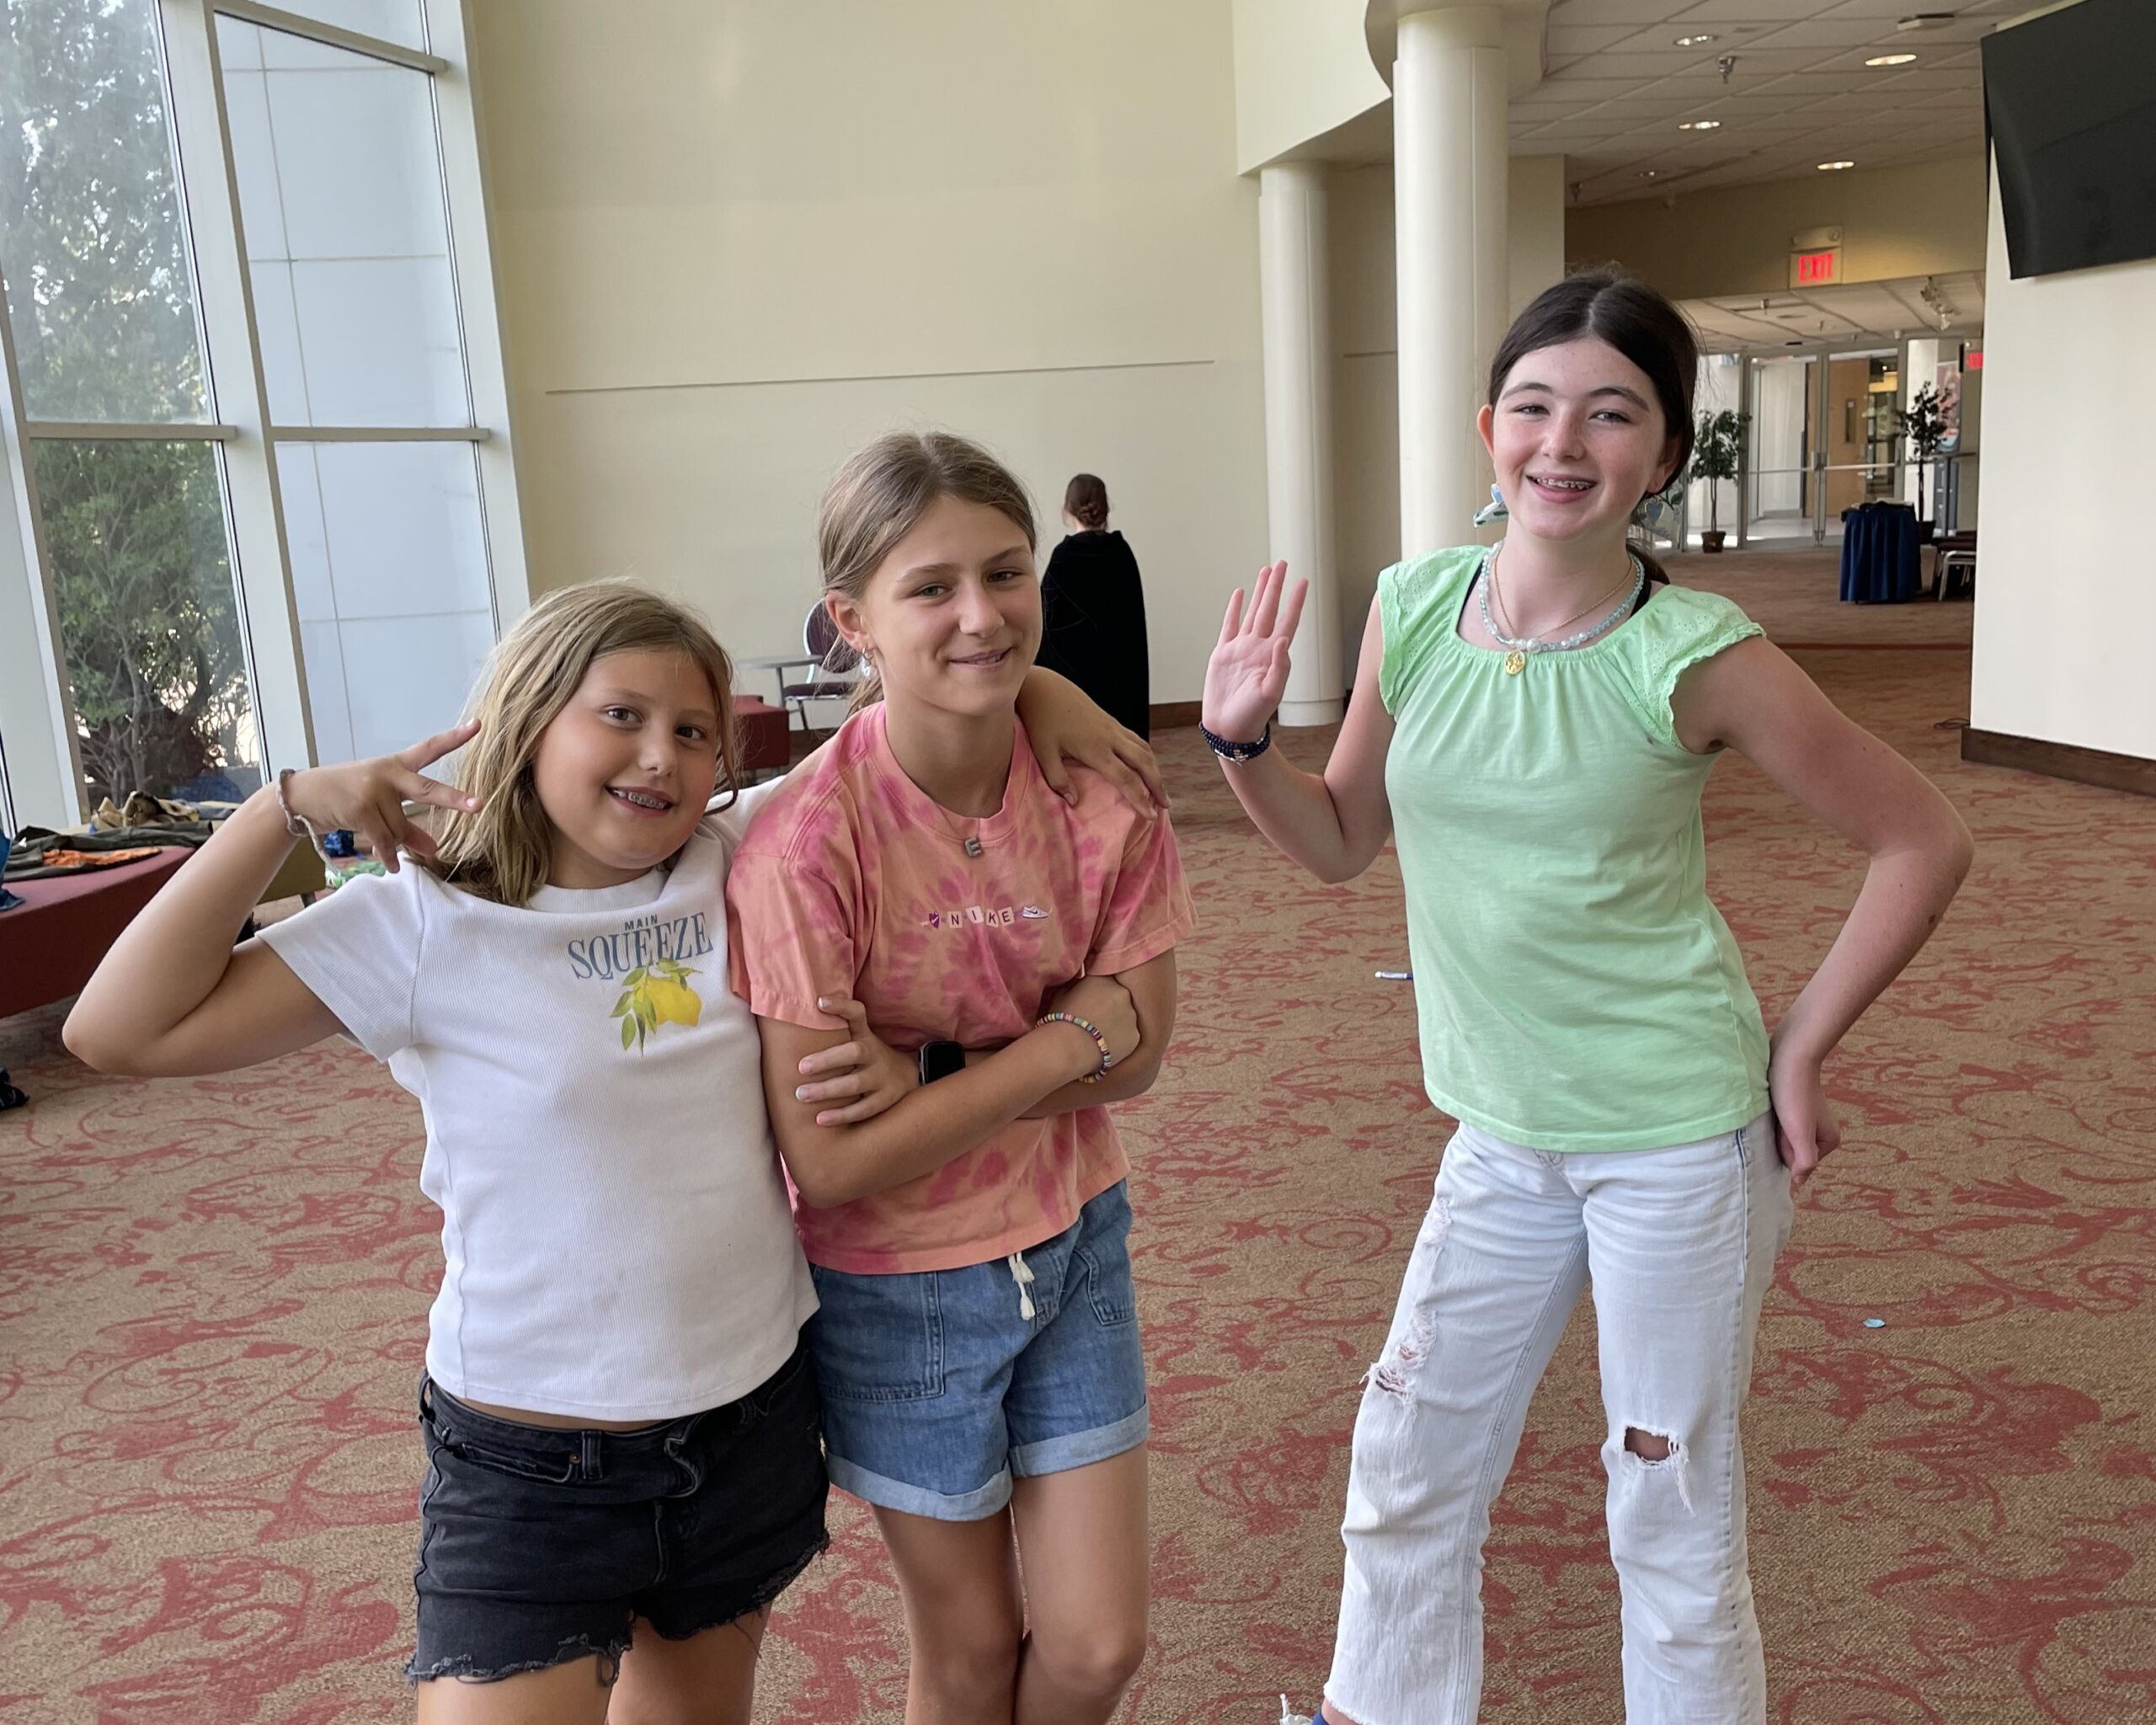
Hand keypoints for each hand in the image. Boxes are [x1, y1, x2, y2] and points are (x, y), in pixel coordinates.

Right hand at [284, 721, 481, 872]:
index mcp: (396, 765)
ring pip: (400, 829)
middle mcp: (387, 774)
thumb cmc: (345, 796)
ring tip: (389, 853)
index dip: (455, 738)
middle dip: (454, 799)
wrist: (303, 795)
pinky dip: (388, 856)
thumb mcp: (379, 805)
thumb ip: (409, 825)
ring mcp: (373, 790)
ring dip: (395, 844)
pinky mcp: (360, 808)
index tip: (479, 726)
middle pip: (427, 790)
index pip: (430, 748)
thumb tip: (433, 850)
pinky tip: (392, 866)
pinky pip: (385, 839)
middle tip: (479, 805)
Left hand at [795, 996, 915, 1125]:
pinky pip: (864, 1109)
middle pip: (855, 1052)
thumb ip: (835, 1029)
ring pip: (856, 1083)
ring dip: (828, 1090)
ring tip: (802, 1095)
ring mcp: (882, 1078)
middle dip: (827, 1059)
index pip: (857, 1014)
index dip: (841, 1006)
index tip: (820, 1002)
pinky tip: (821, 1119)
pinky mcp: (885, 1099)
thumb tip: (799, 1013)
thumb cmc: (867, 1056)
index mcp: (865, 1036)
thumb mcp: (858, 1038)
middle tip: (800, 1067)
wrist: (907, 1076)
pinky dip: (842, 1115)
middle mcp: (874, 1054)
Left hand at [1017, 668, 1166, 812]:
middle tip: (1165, 804)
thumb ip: (1058, 779)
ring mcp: (1113, 727)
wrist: (1044, 687)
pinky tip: (1146, 765)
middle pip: (1144, 763)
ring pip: (1144, 749)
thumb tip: (1074, 802)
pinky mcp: (1111, 721)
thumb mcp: (1043, 752)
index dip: (1140, 798)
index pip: (1125, 778)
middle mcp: (1110, 737)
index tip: (1150, 815)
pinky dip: (1146, 755)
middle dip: (1157, 785)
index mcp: (1095, 748)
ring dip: (1155, 769)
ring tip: (1160, 789)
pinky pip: (1136, 740)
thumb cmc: (1040, 720)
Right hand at [1044, 972, 1139, 1074]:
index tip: (1090, 1000)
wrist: (1070, 1048)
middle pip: (1119, 996)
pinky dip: (1120, 1039)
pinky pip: (1129, 1035)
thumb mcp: (1062, 993)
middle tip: (1094, 1018)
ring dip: (1116, 1021)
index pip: (1105, 980)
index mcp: (1104, 979)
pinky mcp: (1135, 1035)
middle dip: (1110, 1005)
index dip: (1097, 991)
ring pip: (1126, 1016)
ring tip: (1098, 1033)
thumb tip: (1080, 983)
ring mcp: (1132, 1015)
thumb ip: (1076, 984)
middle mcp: (1123, 993)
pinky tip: (1104, 1044)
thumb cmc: (1061, 1020)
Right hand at [1204, 561, 1305, 744]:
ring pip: (1252, 612)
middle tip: (1283, 564)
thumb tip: (1284, 640)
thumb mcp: (1271, 694)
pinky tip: (1239, 594)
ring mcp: (1241, 649)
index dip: (1296, 601)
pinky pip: (1229, 625)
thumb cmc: (1252, 716)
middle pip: (1270, 609)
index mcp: (1273, 655)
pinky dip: (1234, 609)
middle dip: (1276, 586)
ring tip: (1266, 572)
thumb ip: (1280, 667)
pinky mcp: (1223, 654)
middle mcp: (1259, 647)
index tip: (1303, 582)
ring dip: (1260, 592)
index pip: (1288, 621)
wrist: (1229, 729)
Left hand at [1768, 1044, 1841, 1189]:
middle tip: (1781, 1118)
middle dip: (1780, 1141)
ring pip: (1782, 1138)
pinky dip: (1771, 1119)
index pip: (1798, 1165)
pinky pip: (1777, 1125)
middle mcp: (1820, 1132)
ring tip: (1777, 1111)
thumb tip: (1799, 1182)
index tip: (1787, 1130)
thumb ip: (1804, 1161)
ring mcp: (1806, 1120)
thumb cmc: (1794, 1093)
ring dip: (1773, 1129)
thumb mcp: (1800, 1132)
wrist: (1790, 1054)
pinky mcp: (1792, 1109)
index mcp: (1829, 1141)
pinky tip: (1772, 1106)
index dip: (1786, 1150)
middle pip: (1790, 1152)